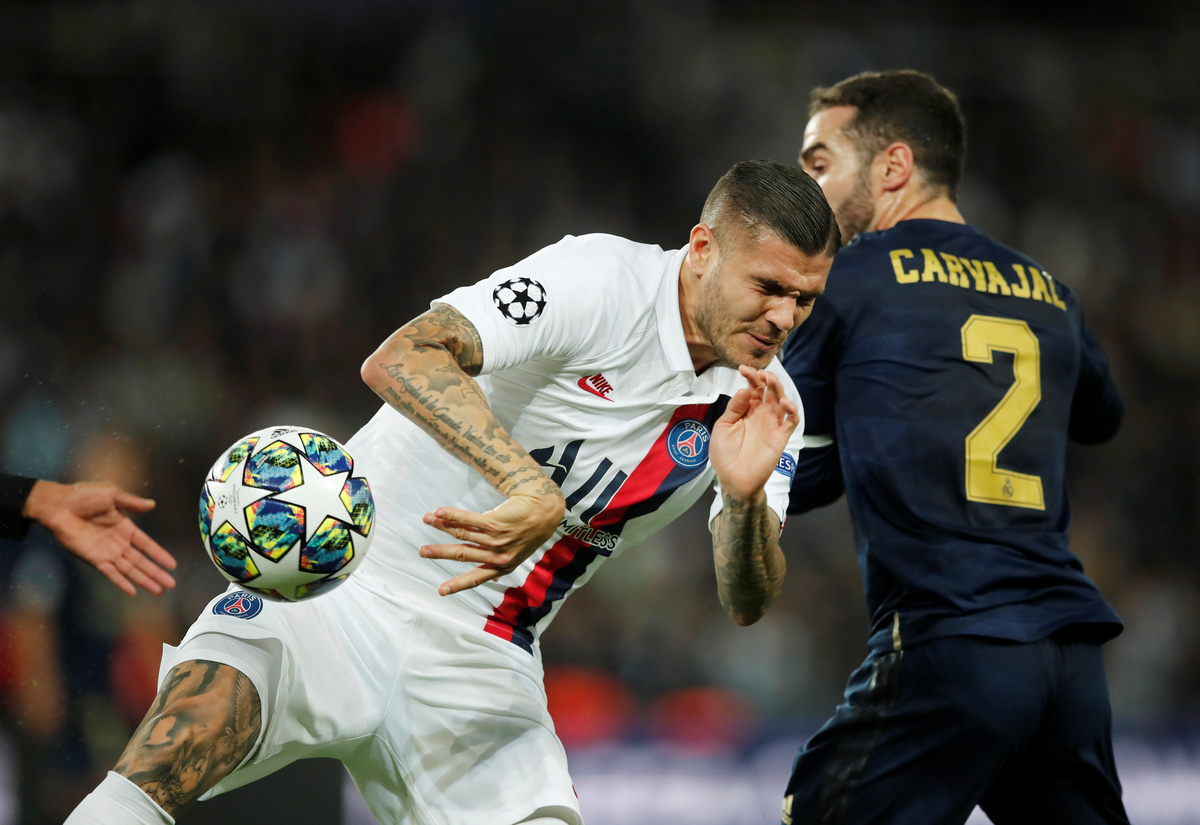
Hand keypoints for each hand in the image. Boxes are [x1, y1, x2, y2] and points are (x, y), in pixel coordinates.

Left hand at [23, 481, 177, 596]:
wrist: (59, 505)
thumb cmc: (83, 495)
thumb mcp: (112, 494)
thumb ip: (132, 503)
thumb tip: (153, 504)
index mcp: (125, 527)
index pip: (147, 545)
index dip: (159, 554)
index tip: (172, 565)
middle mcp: (118, 543)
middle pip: (142, 561)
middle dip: (156, 573)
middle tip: (171, 584)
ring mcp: (106, 552)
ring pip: (130, 570)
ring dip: (144, 580)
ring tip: (159, 591)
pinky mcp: (93, 558)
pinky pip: (110, 573)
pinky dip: (121, 582)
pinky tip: (133, 591)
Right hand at [419, 492, 565, 595]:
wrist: (544, 511)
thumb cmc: (529, 532)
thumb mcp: (518, 554)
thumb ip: (501, 563)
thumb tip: (491, 578)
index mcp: (503, 566)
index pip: (476, 578)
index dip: (458, 585)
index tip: (441, 591)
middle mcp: (499, 556)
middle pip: (463, 554)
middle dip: (440, 552)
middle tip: (422, 552)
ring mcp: (498, 540)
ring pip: (463, 534)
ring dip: (442, 526)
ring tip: (426, 520)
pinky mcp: (496, 524)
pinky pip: (469, 520)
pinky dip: (452, 516)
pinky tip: (439, 512)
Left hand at [709, 366, 799, 500]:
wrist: (733, 479)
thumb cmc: (725, 454)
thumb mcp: (723, 427)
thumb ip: (734, 408)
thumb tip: (744, 389)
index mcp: (746, 411)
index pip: (752, 389)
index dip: (750, 378)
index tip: (743, 369)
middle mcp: (761, 415)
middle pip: (768, 392)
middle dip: (766, 380)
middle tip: (761, 374)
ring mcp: (772, 425)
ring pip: (781, 402)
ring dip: (778, 390)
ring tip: (771, 381)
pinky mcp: (780, 437)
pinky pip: (791, 421)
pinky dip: (792, 411)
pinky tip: (785, 403)